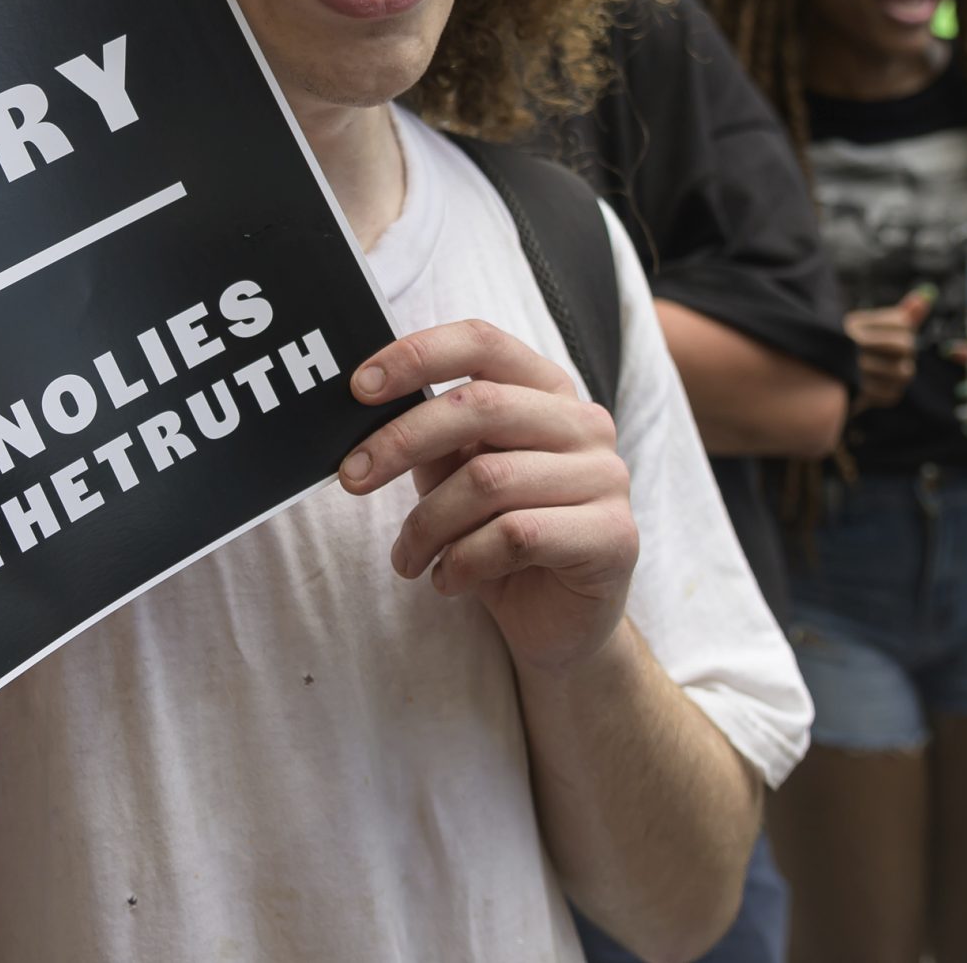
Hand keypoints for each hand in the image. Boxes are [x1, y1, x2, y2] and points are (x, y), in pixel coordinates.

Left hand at [340, 320, 635, 672]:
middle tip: (352, 477)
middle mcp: (585, 423)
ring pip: (489, 480)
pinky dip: (463, 561)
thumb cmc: (498, 536)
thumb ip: (429, 437)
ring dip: (427, 524)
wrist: (558, 623)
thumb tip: (363, 399)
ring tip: (406, 558)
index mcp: (546, 390)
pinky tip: (447, 580)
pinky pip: (516, 536)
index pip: (482, 343)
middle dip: (402, 441)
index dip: (417, 356)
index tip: (359, 387)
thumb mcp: (455, 476)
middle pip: (480, 405)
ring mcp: (606, 477)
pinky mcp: (614, 536)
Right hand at [844, 286, 933, 408]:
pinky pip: (893, 394)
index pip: (902, 321)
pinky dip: (889, 392)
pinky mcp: (858, 395)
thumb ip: (899, 313)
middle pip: (906, 345)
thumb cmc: (844, 350)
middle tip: (893, 355)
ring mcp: (855, 371)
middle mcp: (852, 345)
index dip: (905, 329)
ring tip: (886, 371)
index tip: (893, 333)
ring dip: (899, 374)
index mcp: (853, 324)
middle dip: (906, 352)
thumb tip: (927, 295)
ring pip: (904, 372)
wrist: (806, 383)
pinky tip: (877, 386)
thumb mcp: (865, 326)